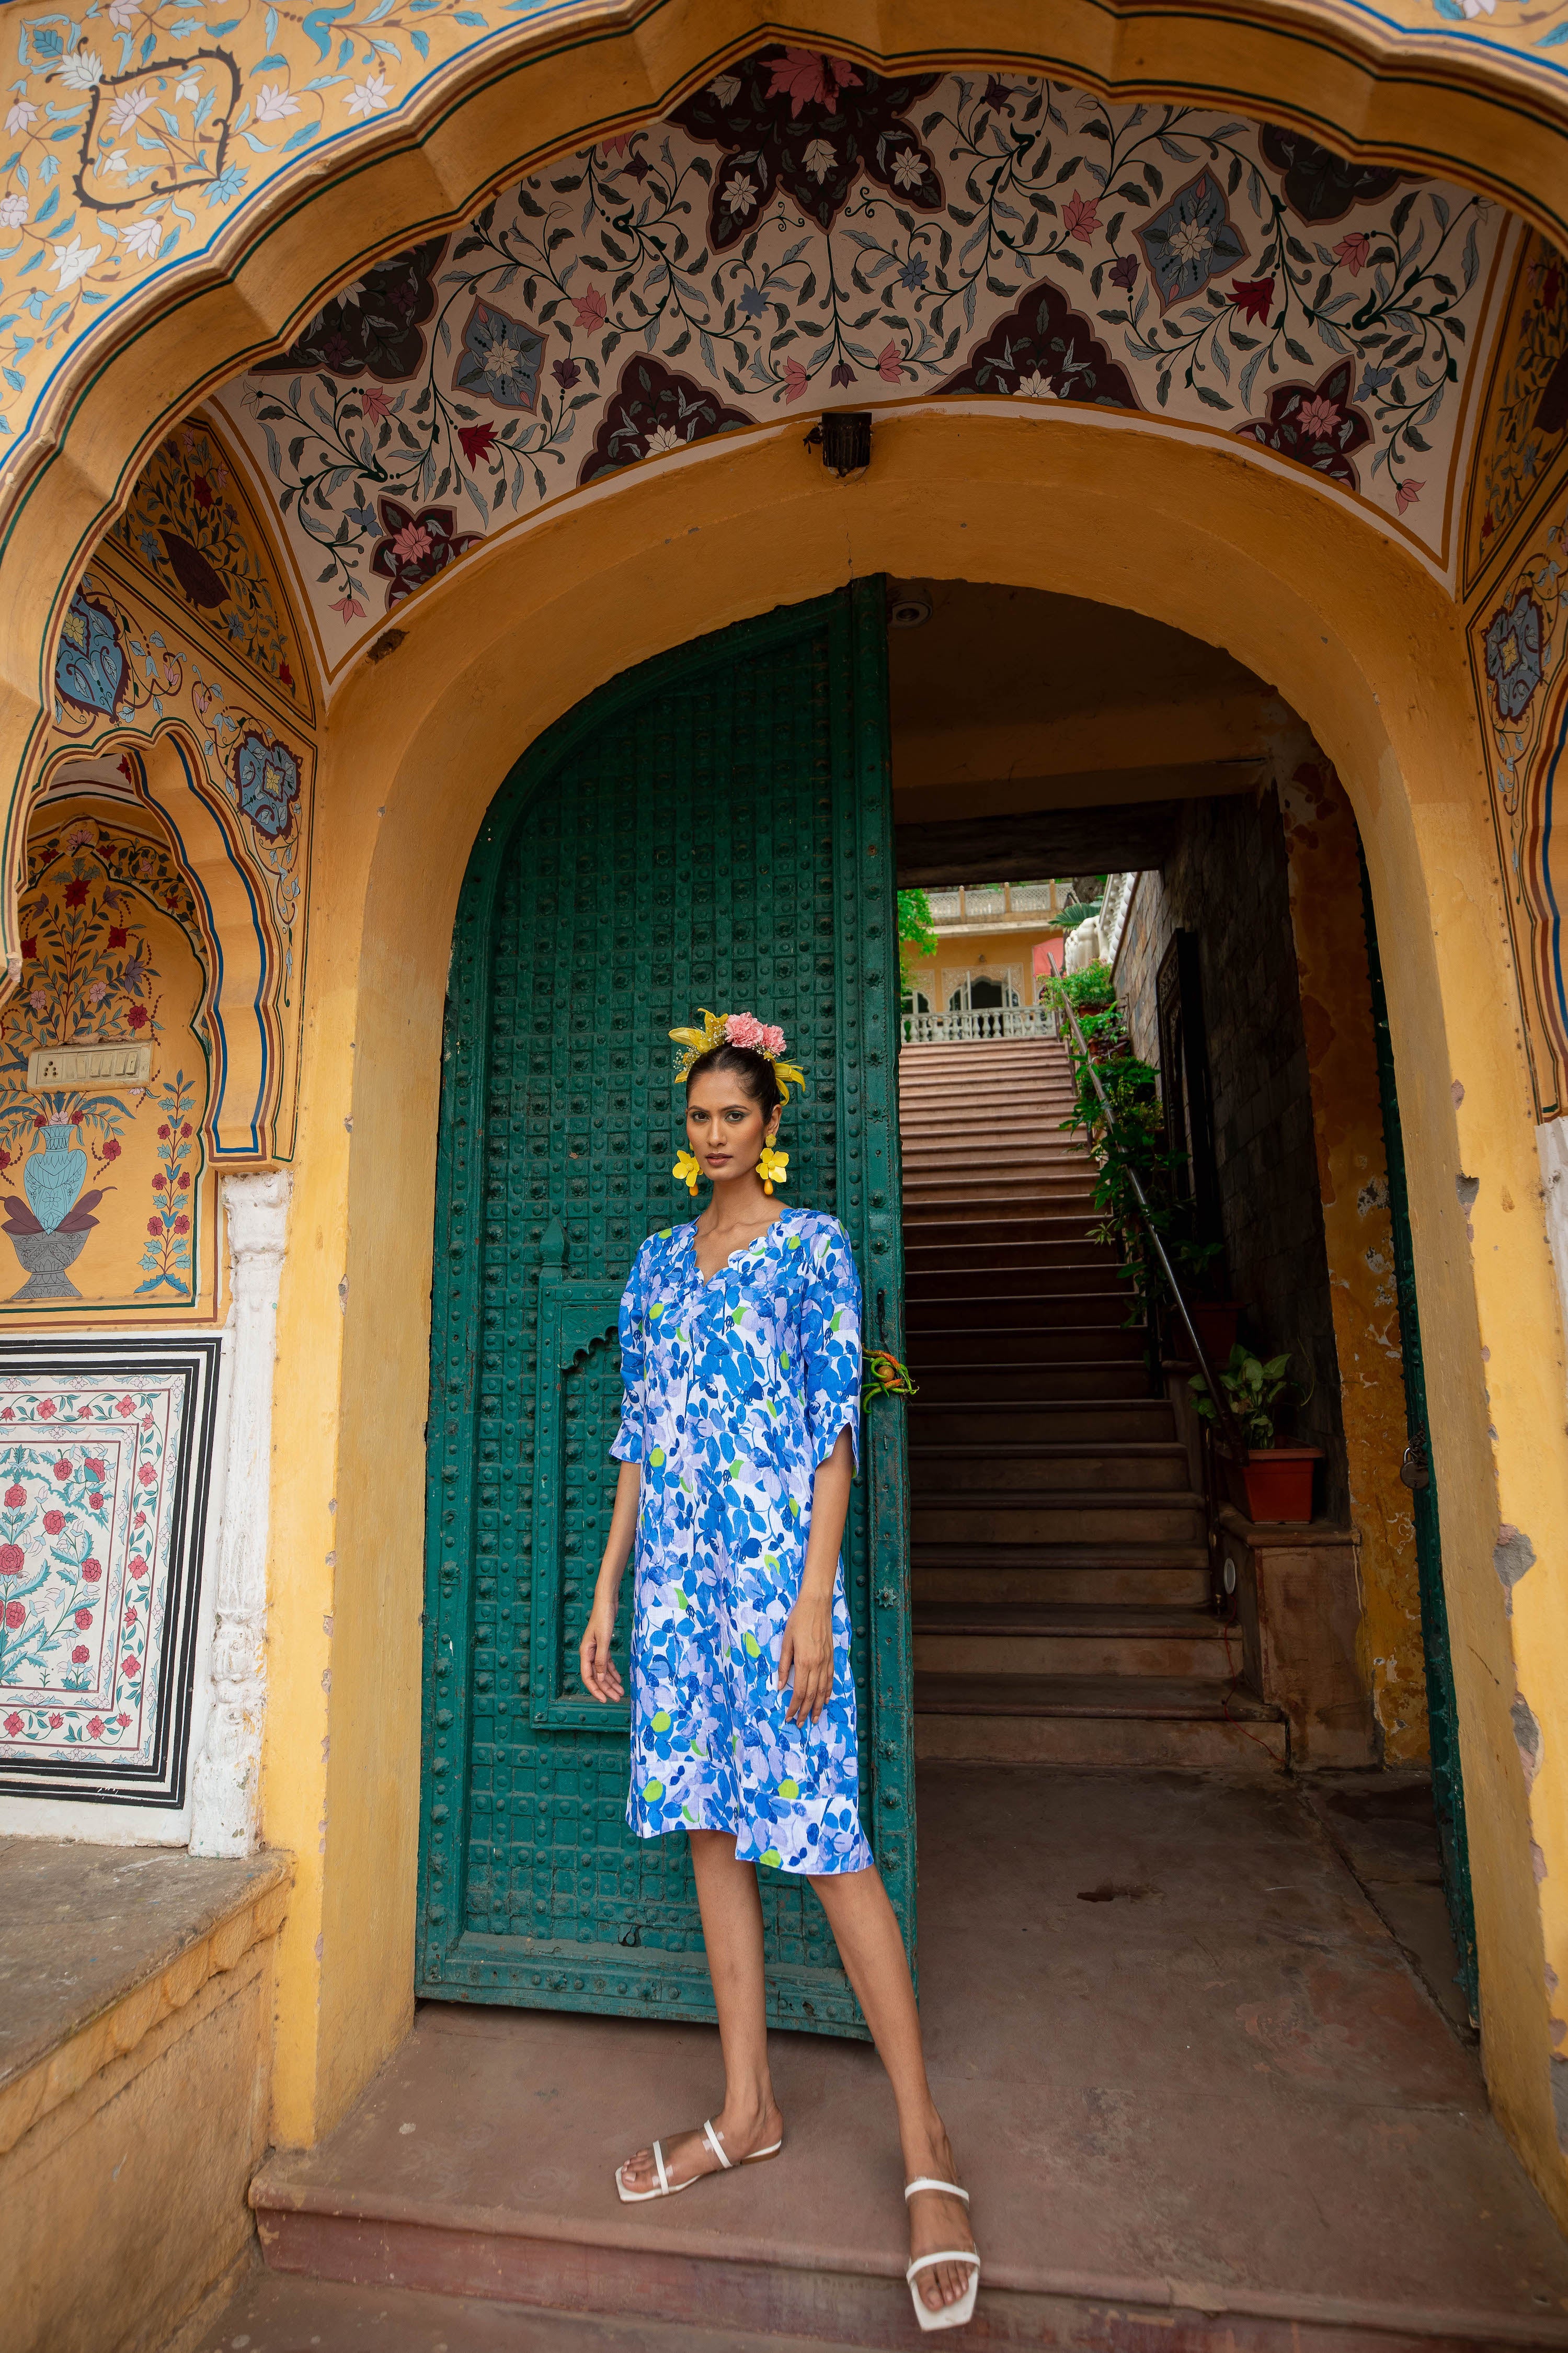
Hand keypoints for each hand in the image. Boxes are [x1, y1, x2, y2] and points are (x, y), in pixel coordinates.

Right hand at [580, 1591, 623, 1702]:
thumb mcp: (604, 1639)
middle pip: (597, 1676)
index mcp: (585, 1653)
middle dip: (606, 1689)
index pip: (588, 1677)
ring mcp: (596, 1650)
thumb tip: (599, 1678)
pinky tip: (619, 1679)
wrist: (606, 1601)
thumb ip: (601, 1659)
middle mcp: (589, 1653)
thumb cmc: (603, 1618)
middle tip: (617, 1698)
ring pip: (602, 1671)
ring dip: (611, 1682)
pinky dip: (613, 1671)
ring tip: (620, 1692)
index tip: (604, 1700)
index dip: (595, 1690)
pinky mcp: (603, 1646)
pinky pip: (607, 1663)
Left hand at [778, 1587, 833, 1724]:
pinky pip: (830, 1679)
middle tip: (800, 1724)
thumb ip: (784, 1665)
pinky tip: (826, 1699)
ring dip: (819, 1706)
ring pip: (823, 1690)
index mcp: (804, 1662)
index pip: (799, 1692)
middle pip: (812, 1695)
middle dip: (806, 1712)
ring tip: (815, 1719)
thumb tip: (779, 1686)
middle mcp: (817, 1665)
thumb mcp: (786, 1642)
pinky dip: (828, 1692)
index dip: (794, 1707)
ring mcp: (826, 1661)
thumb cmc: (798, 1620)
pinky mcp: (831, 1656)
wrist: (817, 1605)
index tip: (788, 1717)